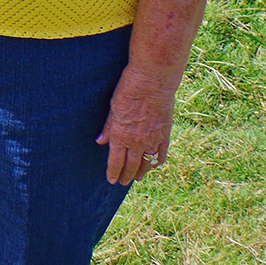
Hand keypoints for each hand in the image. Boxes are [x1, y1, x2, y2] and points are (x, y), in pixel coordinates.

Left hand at [96, 64, 177, 184]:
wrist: (153, 82)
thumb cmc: (129, 90)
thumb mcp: (113, 108)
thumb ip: (108, 127)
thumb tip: (100, 141)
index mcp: (121, 135)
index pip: (115, 161)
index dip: (113, 173)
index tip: (111, 180)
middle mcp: (136, 142)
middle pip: (131, 166)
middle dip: (126, 175)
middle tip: (123, 182)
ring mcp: (152, 140)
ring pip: (146, 163)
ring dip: (141, 172)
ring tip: (137, 178)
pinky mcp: (165, 135)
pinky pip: (161, 154)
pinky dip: (157, 162)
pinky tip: (154, 165)